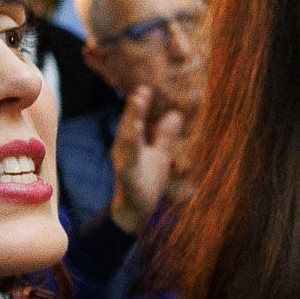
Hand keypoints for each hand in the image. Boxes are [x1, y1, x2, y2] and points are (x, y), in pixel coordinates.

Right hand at [106, 87, 186, 234]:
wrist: (134, 213)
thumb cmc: (146, 181)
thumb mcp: (159, 155)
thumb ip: (165, 136)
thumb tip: (175, 114)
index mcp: (134, 142)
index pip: (138, 119)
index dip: (142, 103)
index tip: (148, 85)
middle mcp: (125, 150)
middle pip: (130, 126)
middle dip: (135, 109)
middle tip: (141, 90)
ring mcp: (124, 165)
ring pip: (127, 144)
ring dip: (131, 125)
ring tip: (136, 110)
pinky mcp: (126, 181)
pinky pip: (128, 168)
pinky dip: (130, 157)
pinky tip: (133, 147)